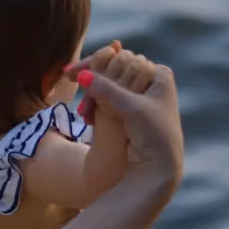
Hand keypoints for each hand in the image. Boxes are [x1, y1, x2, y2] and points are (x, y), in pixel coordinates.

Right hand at [67, 53, 182, 190]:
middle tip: (75, 96)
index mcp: (158, 75)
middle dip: (92, 85)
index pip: (121, 60)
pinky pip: (108, 99)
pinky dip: (96, 105)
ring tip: (84, 115)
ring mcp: (141, 96)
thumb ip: (107, 89)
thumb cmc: (153, 136)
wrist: (159, 169)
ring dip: (92, 98)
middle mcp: (151, 81)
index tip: (70, 74)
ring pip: (108, 87)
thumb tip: (83, 74)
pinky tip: (88, 117)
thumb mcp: (131, 108)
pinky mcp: (132, 111)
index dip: (94, 64)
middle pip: (113, 72)